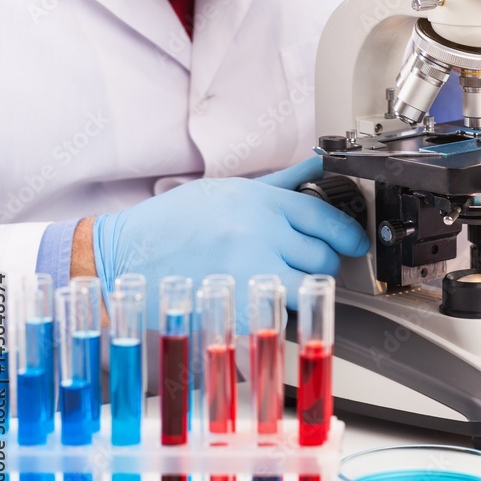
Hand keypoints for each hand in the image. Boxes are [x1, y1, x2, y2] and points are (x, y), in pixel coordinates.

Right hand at [92, 156, 367, 329]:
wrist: (125, 256)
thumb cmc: (175, 222)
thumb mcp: (231, 190)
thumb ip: (283, 181)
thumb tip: (319, 164)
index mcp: (262, 204)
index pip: (325, 218)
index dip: (348, 234)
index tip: (356, 243)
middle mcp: (261, 236)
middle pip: (323, 258)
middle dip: (324, 264)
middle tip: (311, 264)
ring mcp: (250, 273)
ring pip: (308, 288)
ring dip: (306, 290)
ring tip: (289, 284)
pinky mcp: (238, 307)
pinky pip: (280, 317)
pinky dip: (280, 314)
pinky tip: (265, 303)